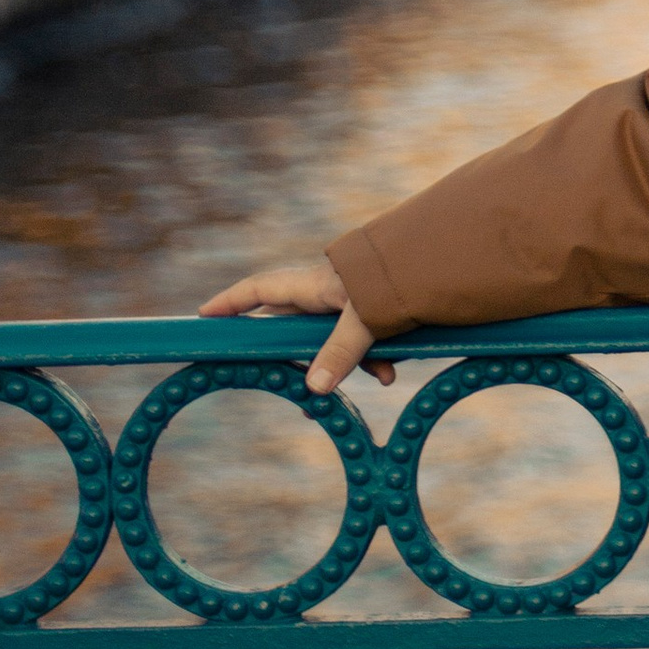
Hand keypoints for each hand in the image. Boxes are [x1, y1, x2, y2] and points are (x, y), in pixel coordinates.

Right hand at [200, 256, 397, 395]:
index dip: (231, 302)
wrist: (444, 257)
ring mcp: (352, 300)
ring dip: (346, 365)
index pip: (260, 290)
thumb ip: (340, 352)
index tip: (205, 316)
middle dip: (298, 361)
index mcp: (314, 285)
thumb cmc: (398, 277)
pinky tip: (390, 375)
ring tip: (357, 390)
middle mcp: (328, 291)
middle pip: (297, 328)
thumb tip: (314, 390)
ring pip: (334, 339)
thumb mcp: (365, 317)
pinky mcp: (378, 308)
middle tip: (296, 391)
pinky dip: (373, 358)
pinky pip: (364, 338)